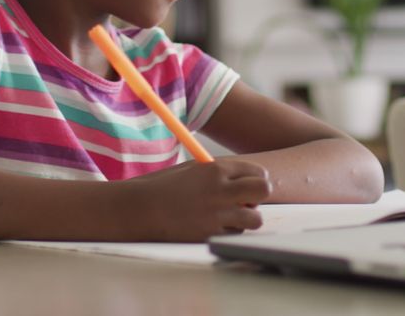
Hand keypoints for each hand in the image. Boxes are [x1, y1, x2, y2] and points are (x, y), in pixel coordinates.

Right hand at [126, 159, 271, 241]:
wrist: (140, 208)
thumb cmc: (164, 187)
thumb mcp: (193, 170)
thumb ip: (219, 173)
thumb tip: (245, 179)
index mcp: (216, 169)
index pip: (257, 172)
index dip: (255, 180)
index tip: (248, 187)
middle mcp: (220, 190)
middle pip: (264, 190)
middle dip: (259, 197)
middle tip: (246, 202)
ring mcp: (217, 214)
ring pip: (255, 218)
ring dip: (246, 219)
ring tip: (229, 217)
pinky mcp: (210, 234)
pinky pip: (235, 234)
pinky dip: (229, 232)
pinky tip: (213, 227)